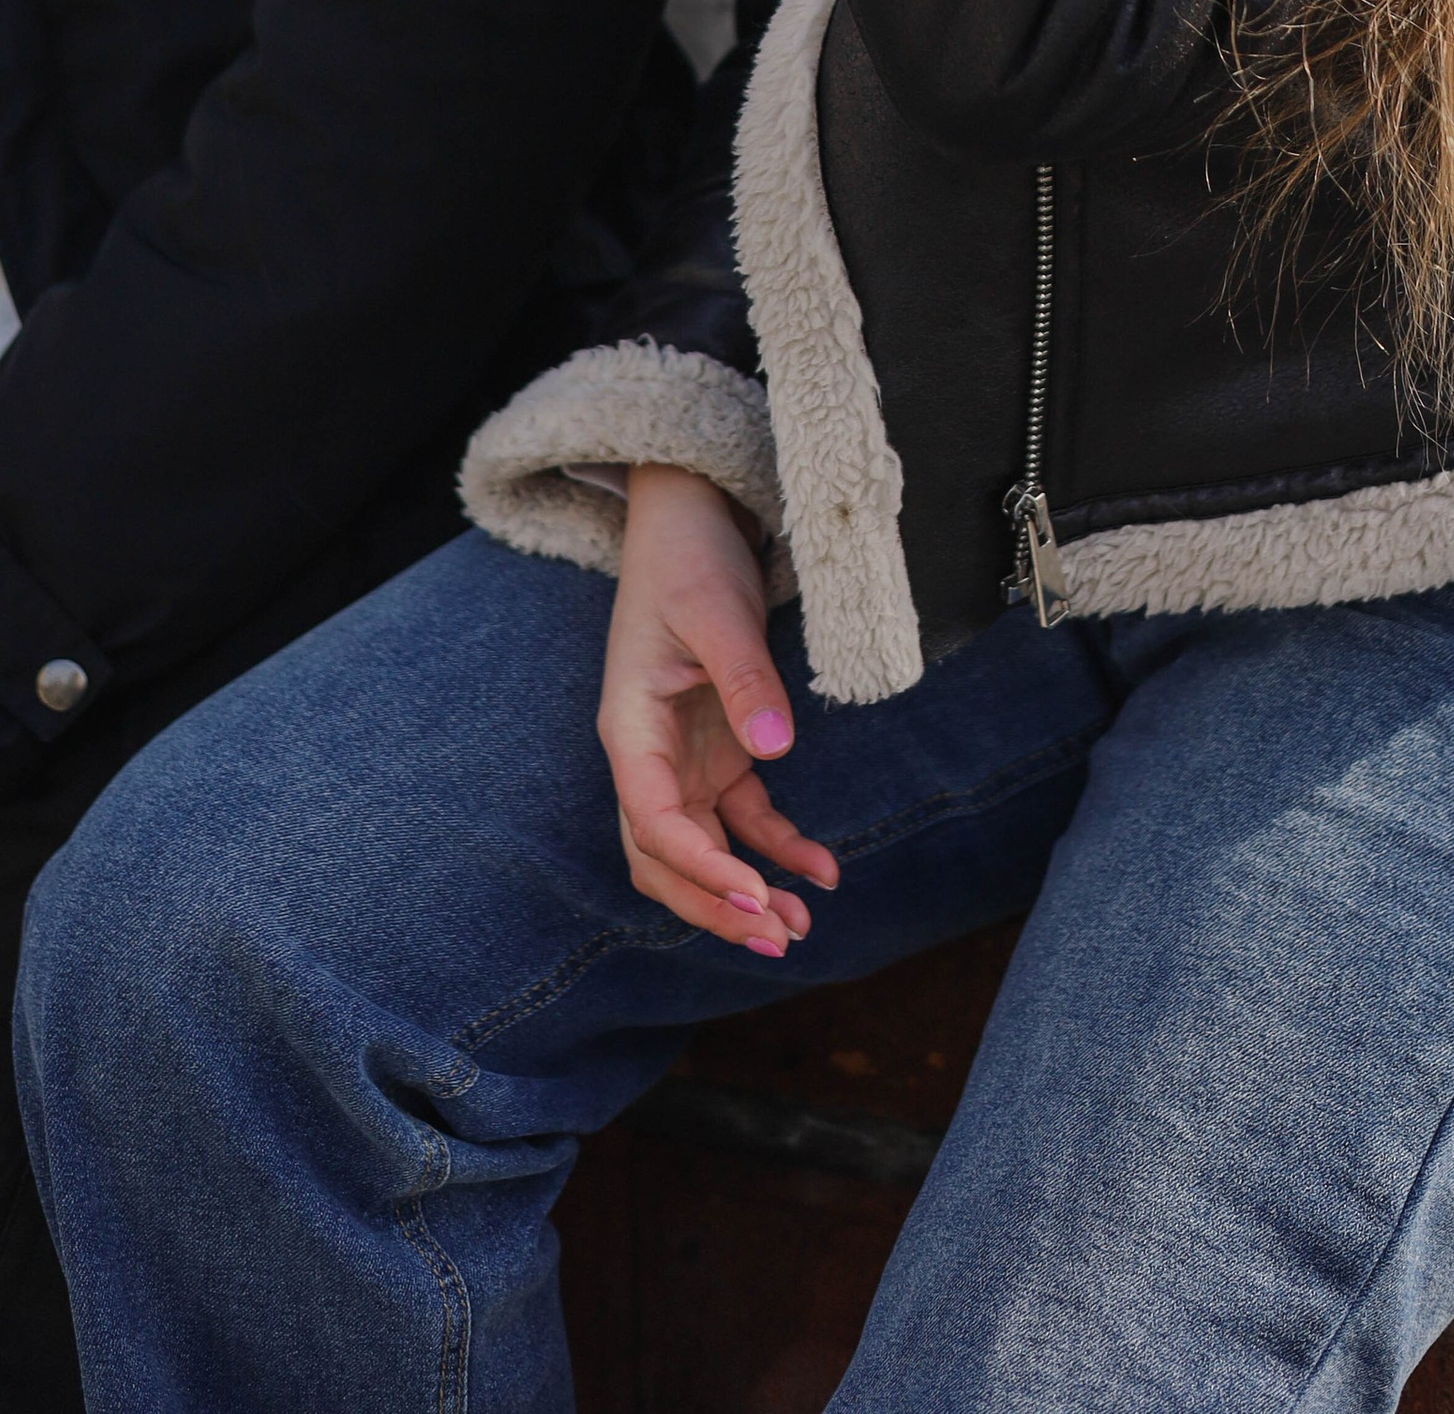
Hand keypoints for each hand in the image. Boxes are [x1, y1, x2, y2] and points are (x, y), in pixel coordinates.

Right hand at [597, 464, 838, 957]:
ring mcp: (685, 758)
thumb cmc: (689, 559)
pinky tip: (823, 868)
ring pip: (705, 850)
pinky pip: (745, 817)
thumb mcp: (717, 612)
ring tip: (801, 924)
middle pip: (668, 859)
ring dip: (745, 892)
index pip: (654, 823)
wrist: (691, 518)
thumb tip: (776, 752)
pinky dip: (778, 847)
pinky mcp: (720, 750)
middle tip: (777, 936)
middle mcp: (650, 756)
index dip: (700, 870)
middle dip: (716, 906)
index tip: (753, 895)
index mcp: (630, 729)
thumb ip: (744, 679)